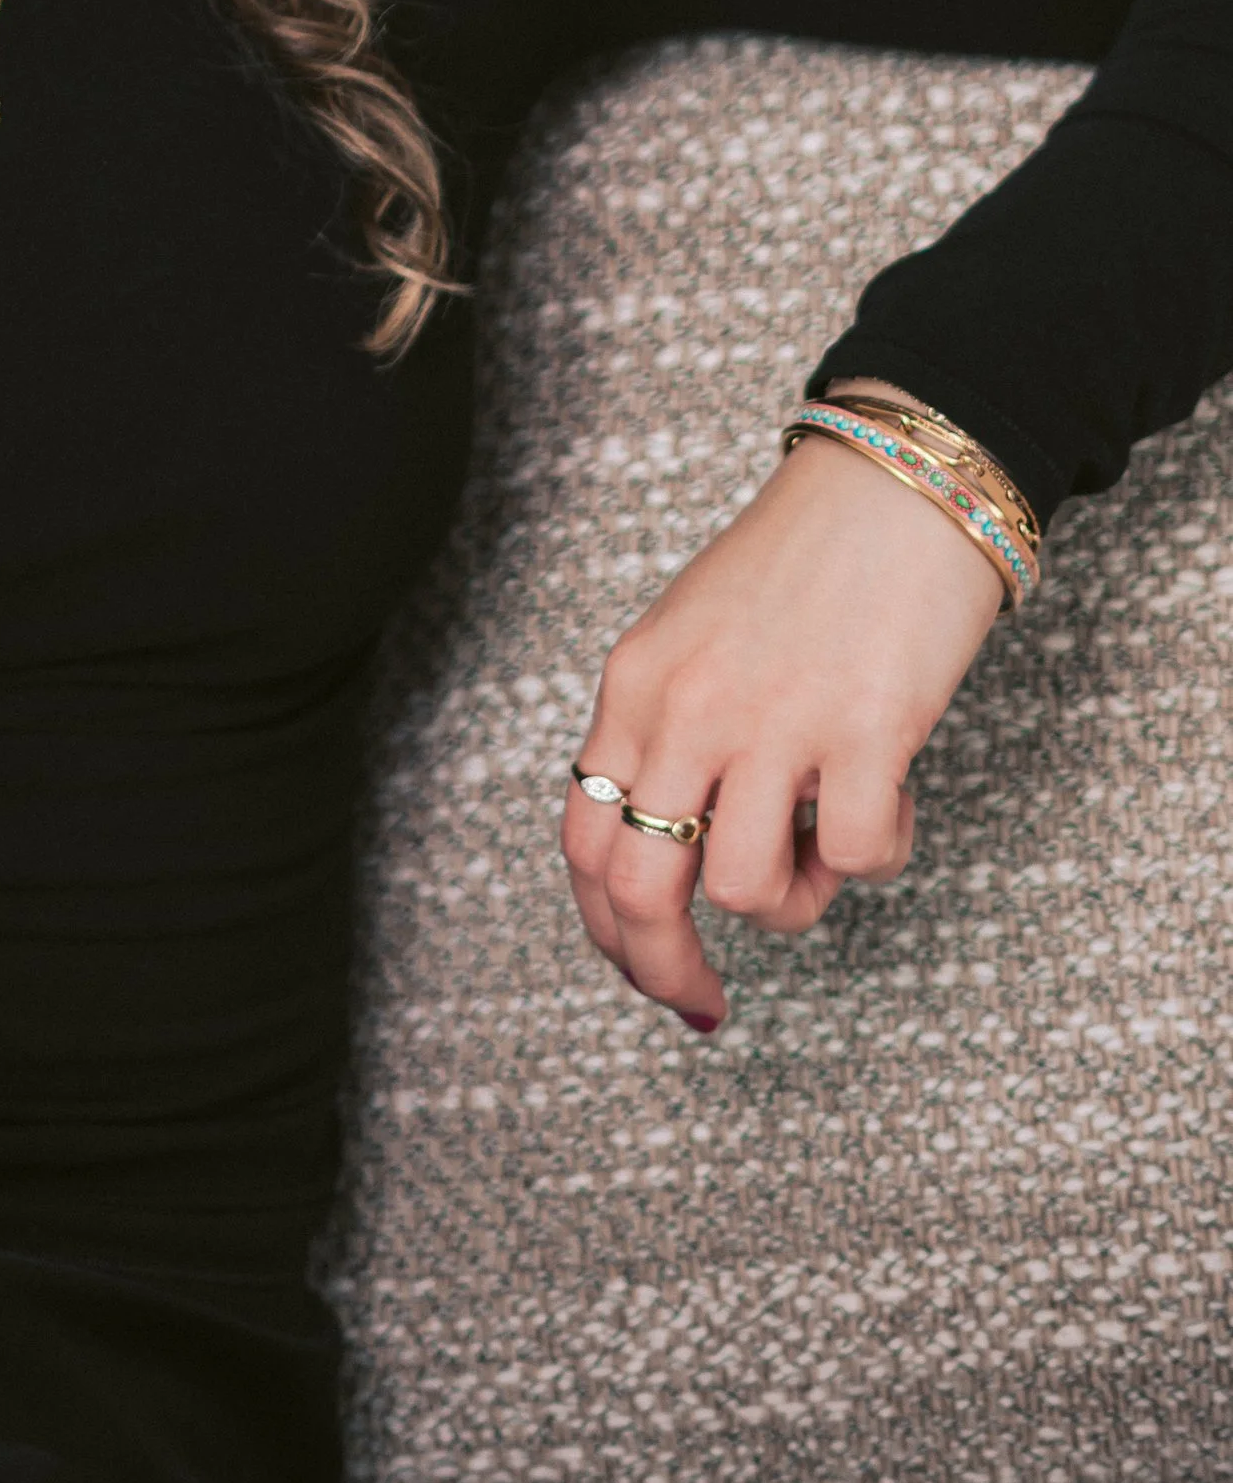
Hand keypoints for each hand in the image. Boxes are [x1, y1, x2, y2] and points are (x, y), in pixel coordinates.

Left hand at [560, 381, 1006, 1029]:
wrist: (897, 480)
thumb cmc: (805, 562)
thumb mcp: (694, 640)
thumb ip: (669, 733)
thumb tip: (674, 857)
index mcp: (636, 684)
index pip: (584, 840)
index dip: (606, 931)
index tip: (645, 971)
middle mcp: (686, 706)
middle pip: (639, 891)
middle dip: (666, 970)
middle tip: (705, 1001)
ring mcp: (772, 720)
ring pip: (745, 889)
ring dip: (794, 898)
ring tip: (827, 835)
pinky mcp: (864, 731)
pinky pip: (856, 857)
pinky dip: (877, 853)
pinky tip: (889, 791)